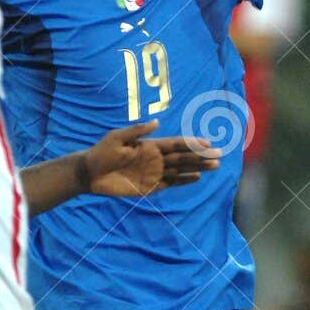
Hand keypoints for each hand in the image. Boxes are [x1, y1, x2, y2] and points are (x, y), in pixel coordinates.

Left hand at [87, 121, 217, 197]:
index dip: (191, 143)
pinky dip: (183, 181)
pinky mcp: (149, 187)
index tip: (207, 143)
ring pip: (180, 170)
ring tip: (214, 166)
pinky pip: (170, 183)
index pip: (175, 144)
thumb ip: (136, 131)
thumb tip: (156, 122)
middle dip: (201, 156)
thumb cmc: (101, 152)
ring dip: (197, 168)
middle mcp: (155, 159)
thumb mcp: (116, 138)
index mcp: (150, 145)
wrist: (90, 173)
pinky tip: (196, 177)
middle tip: (219, 156)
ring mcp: (154, 173)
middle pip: (183, 157)